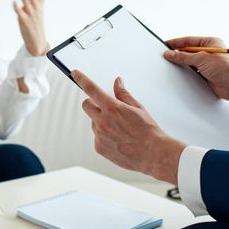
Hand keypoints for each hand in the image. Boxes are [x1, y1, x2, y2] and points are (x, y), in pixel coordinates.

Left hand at [13, 0, 48, 55]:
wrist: (38, 43)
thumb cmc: (37, 25)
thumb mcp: (40, 9)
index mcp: (38, 5)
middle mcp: (35, 8)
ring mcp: (30, 14)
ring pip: (27, 0)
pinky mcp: (25, 22)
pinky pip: (20, 14)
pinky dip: (17, 8)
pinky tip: (14, 2)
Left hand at [71, 70, 184, 184]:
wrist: (153, 154)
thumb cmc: (148, 131)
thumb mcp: (137, 107)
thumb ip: (123, 94)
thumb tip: (117, 83)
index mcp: (112, 108)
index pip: (91, 89)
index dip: (81, 79)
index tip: (75, 74)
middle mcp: (103, 121)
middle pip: (86, 105)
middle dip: (93, 103)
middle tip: (105, 107)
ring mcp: (100, 135)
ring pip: (93, 122)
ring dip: (101, 121)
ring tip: (119, 128)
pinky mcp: (99, 147)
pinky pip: (96, 136)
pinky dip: (104, 135)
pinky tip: (118, 138)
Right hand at [164, 36, 228, 115]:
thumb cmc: (227, 69)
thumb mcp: (201, 59)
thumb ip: (184, 56)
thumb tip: (171, 53)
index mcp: (210, 43)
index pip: (189, 40)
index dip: (176, 42)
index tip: (165, 45)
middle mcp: (209, 52)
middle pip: (188, 51)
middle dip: (177, 53)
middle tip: (165, 55)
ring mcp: (207, 63)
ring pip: (189, 62)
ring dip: (182, 63)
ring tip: (170, 64)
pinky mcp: (206, 74)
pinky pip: (192, 71)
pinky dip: (185, 72)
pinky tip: (179, 73)